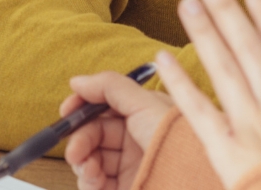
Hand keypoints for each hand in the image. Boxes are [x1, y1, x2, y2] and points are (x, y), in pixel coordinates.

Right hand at [63, 71, 177, 189]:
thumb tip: (78, 81)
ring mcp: (130, 167)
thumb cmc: (178, 141)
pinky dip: (88, 181)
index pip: (103, 108)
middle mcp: (135, 141)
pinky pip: (94, 184)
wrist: (192, 182)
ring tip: (88, 168)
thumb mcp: (145, 104)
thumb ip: (110, 87)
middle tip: (75, 149)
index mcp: (142, 116)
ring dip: (82, 162)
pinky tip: (94, 180)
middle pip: (93, 134)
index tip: (67, 111)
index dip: (82, 108)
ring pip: (90, 159)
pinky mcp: (125, 188)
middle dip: (79, 140)